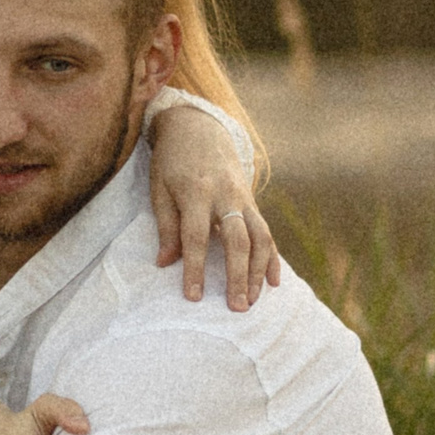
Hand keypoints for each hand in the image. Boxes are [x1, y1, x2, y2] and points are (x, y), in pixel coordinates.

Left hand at [148, 105, 279, 309]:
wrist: (197, 126)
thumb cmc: (172, 162)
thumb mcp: (160, 189)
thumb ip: (165, 226)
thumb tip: (165, 263)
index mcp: (195, 193)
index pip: (195, 237)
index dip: (194, 269)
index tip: (193, 297)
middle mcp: (224, 196)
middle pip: (236, 241)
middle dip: (237, 276)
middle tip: (237, 308)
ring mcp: (243, 198)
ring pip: (259, 238)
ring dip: (258, 272)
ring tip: (252, 300)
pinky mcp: (252, 201)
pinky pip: (267, 232)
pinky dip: (272, 257)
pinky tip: (274, 282)